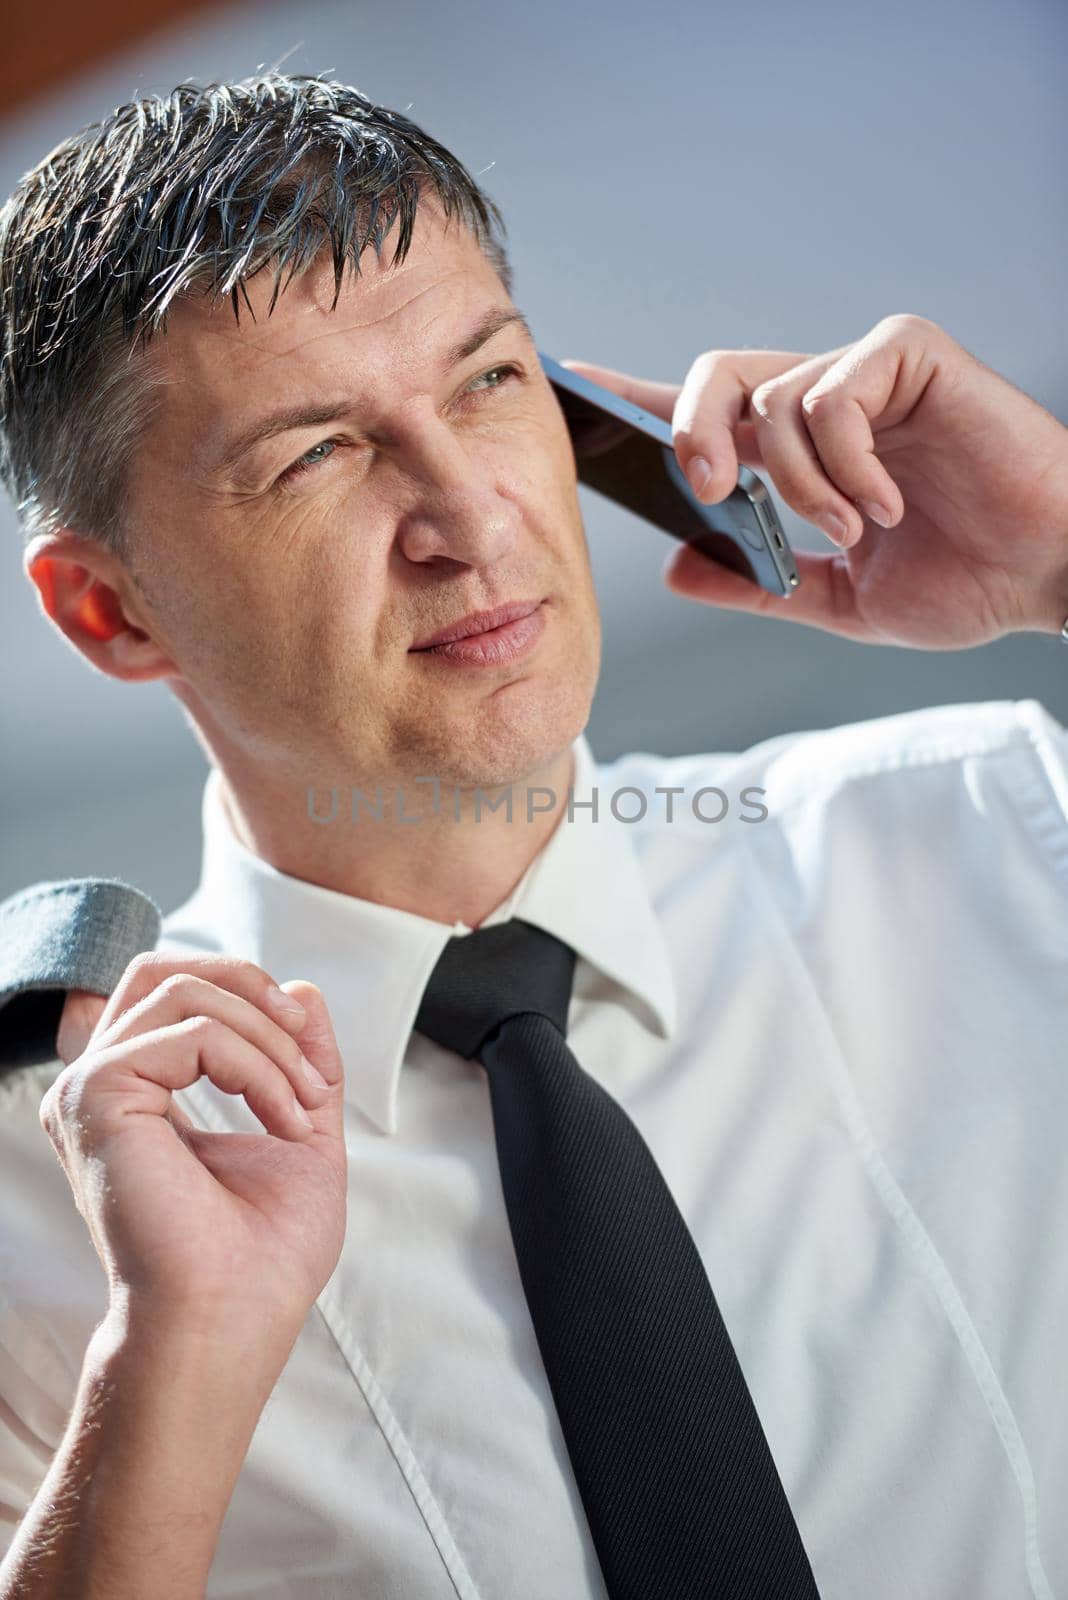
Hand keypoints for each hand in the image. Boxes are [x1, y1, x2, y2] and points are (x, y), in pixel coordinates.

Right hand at [41, 955, 346, 1339]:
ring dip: (269, 1040)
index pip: (174, 989)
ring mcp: (91, 1090)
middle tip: (308, 1055)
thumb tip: (304, 988)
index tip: (313, 1069)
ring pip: (187, 993)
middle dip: (252, 991)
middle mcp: (101, 1086)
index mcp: (137, 1093)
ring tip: (305, 1104)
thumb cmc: (263, 1252)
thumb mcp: (300, 1126)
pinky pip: (193, 1035)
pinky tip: (284, 1121)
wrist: (236, 1318)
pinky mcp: (97, 1098)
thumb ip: (298, 1055)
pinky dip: (257, 1067)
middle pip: (167, 970)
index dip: (249, 996)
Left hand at [563, 314, 1067, 645]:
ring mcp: (868, 372)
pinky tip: (887, 504)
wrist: (1050, 575)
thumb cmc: (966, 579)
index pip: (705, 414)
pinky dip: (845, 463)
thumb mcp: (840, 600)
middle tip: (705, 487)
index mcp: (803, 451)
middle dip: (690, 432)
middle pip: (714, 377)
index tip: (571, 390)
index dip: (637, 401)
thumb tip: (675, 568)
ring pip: (772, 398)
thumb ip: (758, 583)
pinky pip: (831, 393)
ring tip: (854, 529)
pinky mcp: (911, 356)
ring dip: (798, 483)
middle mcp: (826, 400)